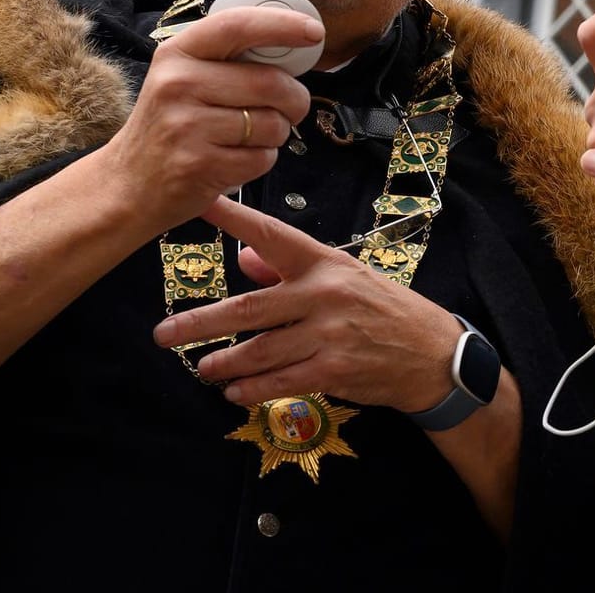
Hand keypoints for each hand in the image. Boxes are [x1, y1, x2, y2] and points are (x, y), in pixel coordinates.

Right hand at [92, 6, 319, 233]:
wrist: (128, 185)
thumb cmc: (169, 125)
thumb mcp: (182, 79)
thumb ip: (226, 60)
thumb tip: (293, 45)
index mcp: (177, 53)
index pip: (237, 26)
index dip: (282, 25)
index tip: (314, 32)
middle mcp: (178, 84)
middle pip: (270, 83)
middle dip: (295, 99)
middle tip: (290, 108)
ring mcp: (186, 125)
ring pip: (272, 124)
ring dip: (276, 134)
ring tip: (247, 138)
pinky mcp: (199, 164)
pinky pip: (262, 158)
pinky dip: (261, 161)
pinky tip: (234, 160)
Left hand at [153, 195, 465, 410]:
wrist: (431, 352)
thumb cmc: (382, 310)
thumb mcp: (343, 277)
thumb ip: (289, 269)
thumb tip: (245, 259)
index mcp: (323, 263)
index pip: (272, 236)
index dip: (234, 220)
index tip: (201, 203)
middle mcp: (323, 294)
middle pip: (249, 309)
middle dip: (200, 323)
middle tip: (164, 334)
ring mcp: (329, 334)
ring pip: (260, 350)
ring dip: (224, 362)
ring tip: (201, 367)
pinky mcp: (335, 369)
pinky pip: (282, 381)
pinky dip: (253, 389)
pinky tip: (234, 391)